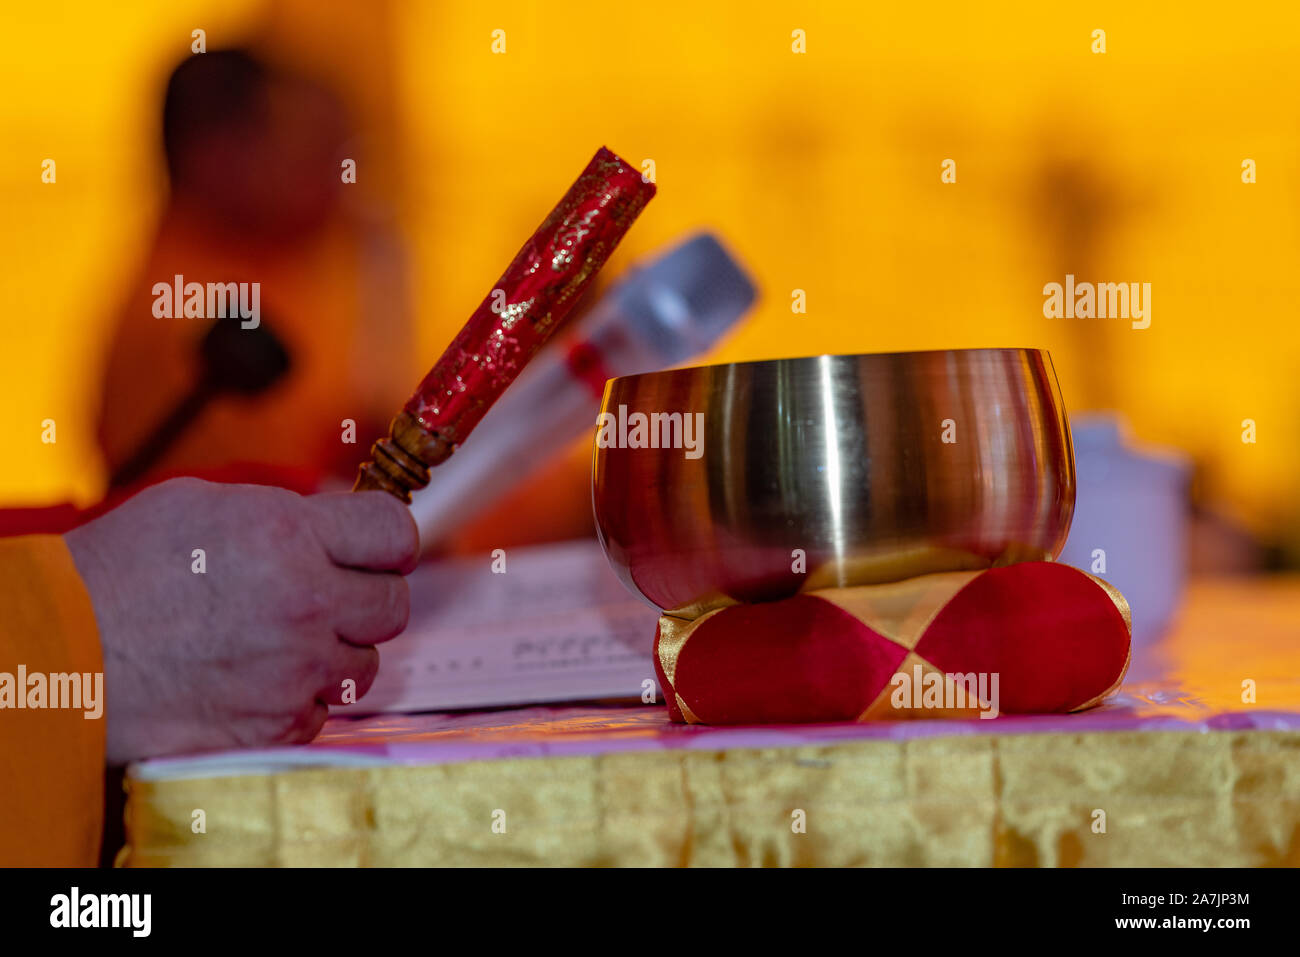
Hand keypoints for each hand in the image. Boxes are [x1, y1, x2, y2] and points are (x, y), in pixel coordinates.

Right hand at [64, 478, 418, 763]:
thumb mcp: (207, 504)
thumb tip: (339, 524)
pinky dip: (301, 696)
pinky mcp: (279, 723)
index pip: (396, 532)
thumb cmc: (122, 571)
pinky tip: (258, 676)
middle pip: (393, 602)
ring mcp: (296, 669)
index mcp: (290, 536)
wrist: (65, 652)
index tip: (374, 546)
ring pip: (365, 661)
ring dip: (337, 649)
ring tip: (282, 637)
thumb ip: (288, 515)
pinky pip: (325, 708)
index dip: (387, 538)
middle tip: (327, 592)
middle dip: (366, 594)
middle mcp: (306, 603)